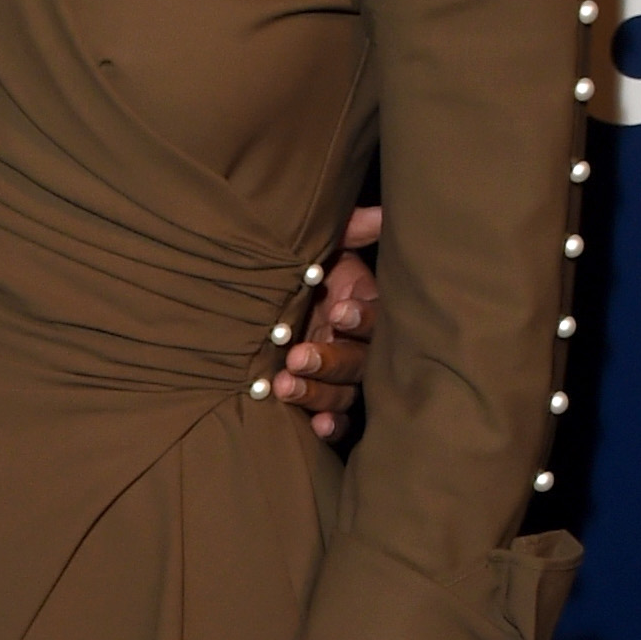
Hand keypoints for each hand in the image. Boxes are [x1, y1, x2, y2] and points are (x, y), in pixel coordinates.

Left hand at [271, 201, 378, 444]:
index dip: (362, 316)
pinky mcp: (324, 400)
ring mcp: (341, 376)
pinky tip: (316, 427)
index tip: (339, 310)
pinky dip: (330, 425)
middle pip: (359, 361)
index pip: (376, 316)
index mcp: (363, 306)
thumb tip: (385, 212)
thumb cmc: (297, 267)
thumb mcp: (323, 244)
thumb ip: (351, 228)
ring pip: (344, 393)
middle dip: (331, 359)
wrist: (255, 299)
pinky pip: (338, 420)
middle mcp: (357, 344)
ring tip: (285, 385)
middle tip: (298, 355)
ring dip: (319, 393)